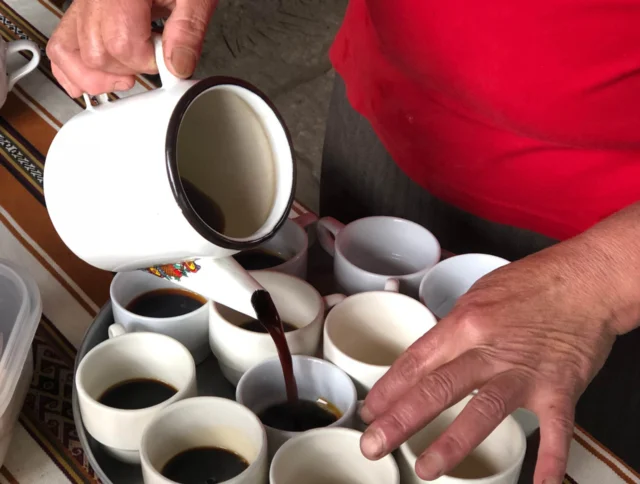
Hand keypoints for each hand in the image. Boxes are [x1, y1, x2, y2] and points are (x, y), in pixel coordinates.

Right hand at [47, 0, 217, 96]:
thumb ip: (188, 29)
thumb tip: (177, 66)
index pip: (121, 43)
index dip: (148, 62)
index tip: (167, 60)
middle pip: (96, 52)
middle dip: (127, 70)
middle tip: (152, 63)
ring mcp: (84, 2)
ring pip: (70, 51)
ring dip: (100, 77)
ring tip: (126, 77)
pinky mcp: (82, 10)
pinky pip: (61, 44)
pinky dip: (71, 70)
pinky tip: (92, 81)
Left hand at [358, 235, 628, 483]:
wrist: (585, 279)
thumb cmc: (532, 283)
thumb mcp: (479, 295)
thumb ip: (454, 329)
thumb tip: (430, 355)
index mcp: (465, 323)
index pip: (417, 361)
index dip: (389, 390)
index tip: (371, 412)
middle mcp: (490, 348)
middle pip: (437, 387)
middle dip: (401, 419)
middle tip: (374, 443)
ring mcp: (525, 371)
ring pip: (483, 411)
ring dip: (453, 443)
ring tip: (427, 467)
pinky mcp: (559, 387)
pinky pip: (555, 429)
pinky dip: (550, 460)